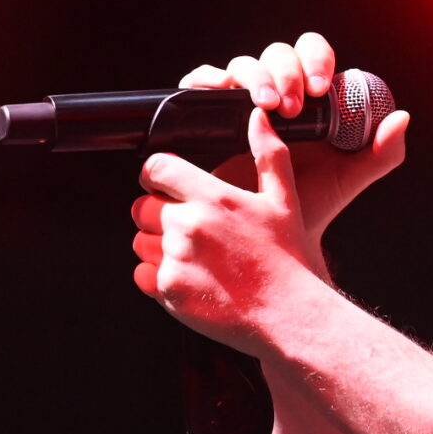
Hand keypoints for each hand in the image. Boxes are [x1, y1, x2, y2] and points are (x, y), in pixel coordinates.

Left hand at [132, 108, 322, 352]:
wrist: (291, 316)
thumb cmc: (291, 261)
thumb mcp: (284, 202)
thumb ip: (268, 155)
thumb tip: (257, 117)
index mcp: (212, 196)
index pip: (156, 168)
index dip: (156, 175)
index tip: (163, 186)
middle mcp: (189, 223)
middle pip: (143, 207)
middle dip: (158, 216)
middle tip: (188, 234)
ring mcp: (176, 258)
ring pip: (141, 242)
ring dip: (157, 249)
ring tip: (193, 261)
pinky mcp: (169, 290)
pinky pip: (143, 276)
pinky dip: (158, 279)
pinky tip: (191, 281)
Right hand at [178, 32, 410, 244]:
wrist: (270, 236)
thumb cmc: (311, 202)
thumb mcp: (349, 179)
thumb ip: (382, 153)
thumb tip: (401, 117)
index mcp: (311, 98)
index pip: (312, 54)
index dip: (316, 60)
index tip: (320, 88)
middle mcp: (277, 93)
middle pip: (277, 55)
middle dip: (286, 72)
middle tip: (291, 106)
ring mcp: (242, 102)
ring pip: (243, 64)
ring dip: (255, 77)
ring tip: (265, 107)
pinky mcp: (211, 115)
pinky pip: (203, 82)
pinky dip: (206, 79)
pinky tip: (216, 92)